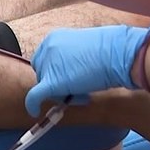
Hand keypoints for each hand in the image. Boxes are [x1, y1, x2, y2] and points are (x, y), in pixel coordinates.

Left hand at [25, 21, 149, 115]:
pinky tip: (33, 111)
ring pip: (44, 85)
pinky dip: (32, 104)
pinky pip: (35, 95)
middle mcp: (47, 48)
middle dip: (56, 83)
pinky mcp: (52, 81)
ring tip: (83, 93)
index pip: (44, 59)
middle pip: (42, 72)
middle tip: (76, 90)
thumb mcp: (84, 49)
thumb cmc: (109, 51)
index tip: (68, 79)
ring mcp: (49, 63)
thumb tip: (68, 74)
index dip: (54, 71)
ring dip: (60, 93)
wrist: (118, 53)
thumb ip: (71, 58)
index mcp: (54, 38)